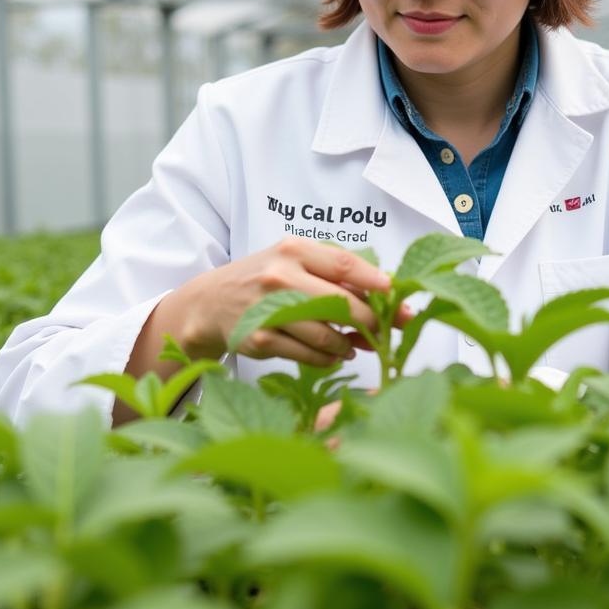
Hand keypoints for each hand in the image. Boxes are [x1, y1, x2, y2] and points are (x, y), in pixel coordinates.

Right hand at [179, 238, 407, 366]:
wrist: (211, 302)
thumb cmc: (265, 279)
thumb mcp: (294, 260)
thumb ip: (334, 272)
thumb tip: (386, 294)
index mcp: (293, 250)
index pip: (344, 264)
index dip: (376, 281)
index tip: (397, 293)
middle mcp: (280, 276)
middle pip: (341, 304)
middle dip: (371, 320)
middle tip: (387, 329)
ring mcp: (268, 309)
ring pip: (327, 335)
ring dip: (348, 344)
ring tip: (353, 344)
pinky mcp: (261, 340)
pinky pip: (309, 355)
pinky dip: (328, 358)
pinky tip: (332, 354)